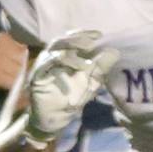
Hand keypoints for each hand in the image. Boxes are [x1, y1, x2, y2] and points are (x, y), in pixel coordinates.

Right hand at [23, 30, 118, 145]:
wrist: (57, 117)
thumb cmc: (73, 97)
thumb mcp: (92, 82)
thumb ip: (101, 68)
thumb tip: (115, 52)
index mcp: (66, 55)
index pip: (73, 38)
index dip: (85, 34)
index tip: (99, 34)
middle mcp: (53, 56)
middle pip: (62, 41)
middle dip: (77, 40)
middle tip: (91, 44)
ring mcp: (44, 65)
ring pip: (54, 51)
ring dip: (70, 54)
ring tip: (86, 64)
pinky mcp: (37, 76)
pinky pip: (45, 66)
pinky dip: (56, 63)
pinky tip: (68, 67)